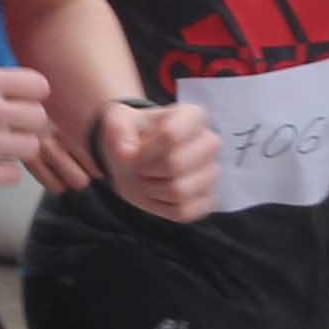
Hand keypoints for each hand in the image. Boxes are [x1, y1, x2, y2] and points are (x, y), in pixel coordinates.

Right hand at [0, 63, 54, 193]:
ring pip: (31, 147)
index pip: (39, 86)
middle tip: (8, 128)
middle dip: (26, 123)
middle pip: (39, 118)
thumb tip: (24, 95)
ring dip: (17, 148)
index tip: (19, 102)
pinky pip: (15, 175)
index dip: (31, 96)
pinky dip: (2, 172)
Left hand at [95, 97, 224, 222]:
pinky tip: (158, 194)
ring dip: (152, 189)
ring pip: (179, 191)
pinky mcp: (209, 199)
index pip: (171, 135)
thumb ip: (118, 131)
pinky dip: (162, 208)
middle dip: (147, 170)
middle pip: (176, 165)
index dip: (144, 150)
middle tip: (140, 167)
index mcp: (192, 115)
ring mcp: (212, 172)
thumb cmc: (131, 137)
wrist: (137, 161)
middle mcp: (210, 142)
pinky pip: (184, 212)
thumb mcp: (117, 123)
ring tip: (148, 179)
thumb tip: (126, 153)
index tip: (135, 150)